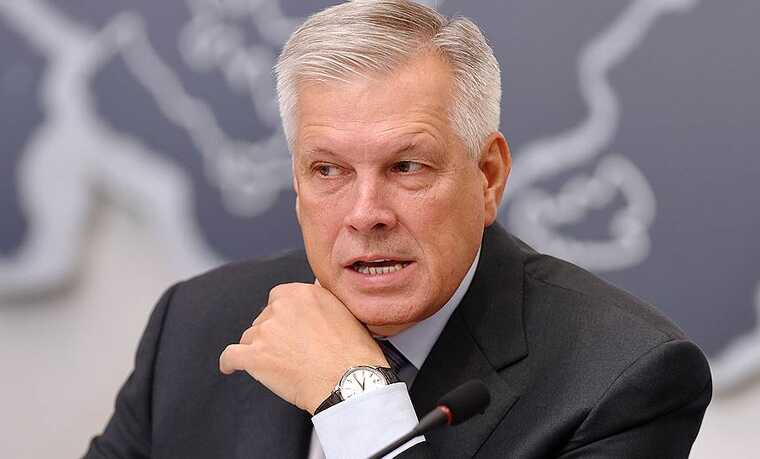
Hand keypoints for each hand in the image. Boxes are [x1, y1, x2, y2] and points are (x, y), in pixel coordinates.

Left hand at [219, 281, 388, 413]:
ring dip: (258, 350)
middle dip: (272, 334)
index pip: (278, 298)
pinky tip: (231, 367)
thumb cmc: (354, 352)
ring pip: (249, 338)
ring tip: (277, 367)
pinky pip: (230, 356)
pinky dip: (230, 363)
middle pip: (263, 319)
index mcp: (301, 293)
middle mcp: (280, 307)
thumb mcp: (344, 311)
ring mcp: (265, 332)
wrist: (349, 380)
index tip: (288, 328)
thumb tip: (314, 285)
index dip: (282, 316)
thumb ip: (321, 298)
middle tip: (288, 352)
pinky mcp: (254, 356)